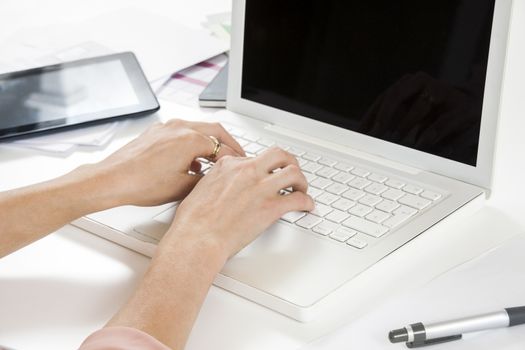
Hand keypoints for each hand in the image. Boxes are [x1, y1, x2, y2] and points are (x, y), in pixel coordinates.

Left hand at [90, 119, 245, 207]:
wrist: (112, 180)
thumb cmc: (141, 183)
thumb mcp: (183, 187)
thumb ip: (204, 179)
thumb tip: (212, 178)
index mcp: (191, 139)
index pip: (223, 146)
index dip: (235, 157)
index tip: (240, 164)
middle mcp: (179, 128)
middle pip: (214, 130)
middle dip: (227, 143)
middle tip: (236, 154)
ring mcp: (166, 127)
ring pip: (197, 129)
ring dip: (209, 142)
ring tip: (213, 160)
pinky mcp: (155, 132)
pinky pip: (181, 132)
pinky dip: (191, 142)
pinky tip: (189, 159)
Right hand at [165, 147, 314, 257]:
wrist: (196, 238)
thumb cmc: (192, 221)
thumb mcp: (199, 189)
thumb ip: (215, 183)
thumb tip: (219, 187)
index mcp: (228, 165)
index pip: (253, 158)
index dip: (263, 167)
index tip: (266, 174)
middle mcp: (246, 172)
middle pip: (278, 155)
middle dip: (290, 162)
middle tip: (292, 172)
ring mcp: (260, 188)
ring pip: (294, 172)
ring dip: (302, 181)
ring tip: (302, 189)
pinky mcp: (270, 207)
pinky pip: (298, 199)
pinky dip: (307, 202)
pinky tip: (307, 206)